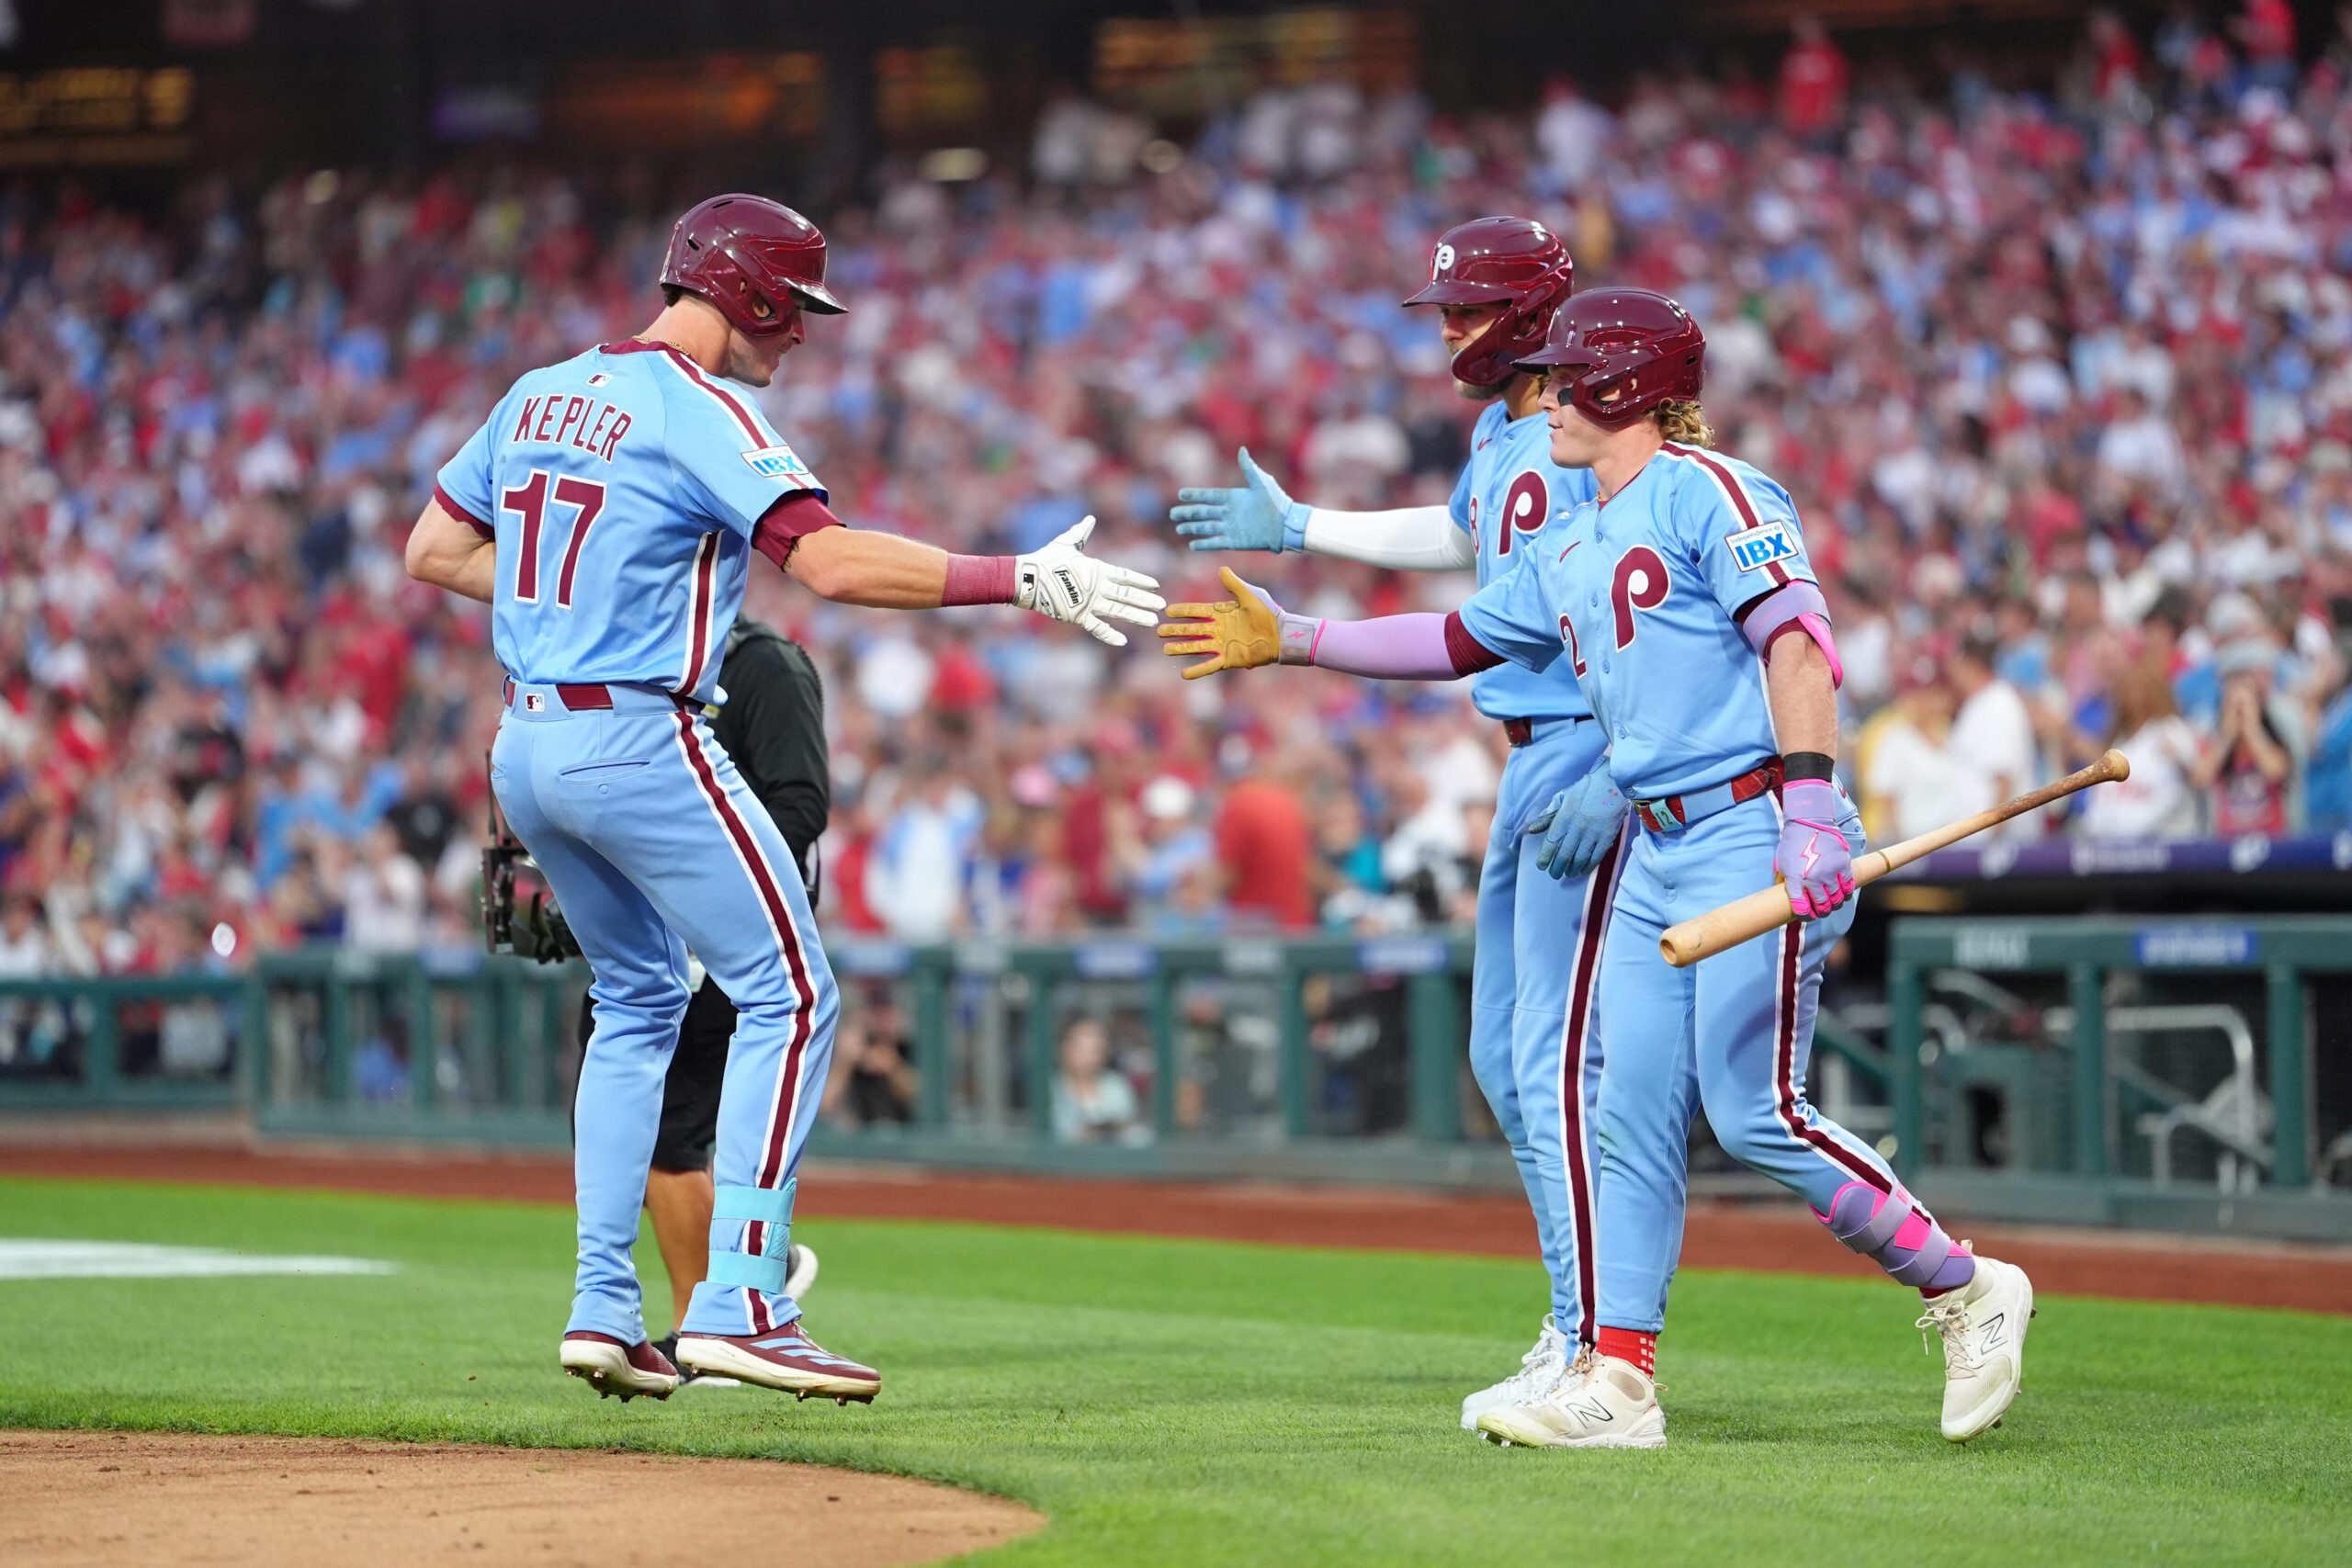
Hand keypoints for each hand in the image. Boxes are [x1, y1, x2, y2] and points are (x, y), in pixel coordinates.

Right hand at [1015, 516, 1165, 645]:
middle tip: (1163, 605)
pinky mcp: (1078, 616)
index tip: (1156, 585)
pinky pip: (1097, 628)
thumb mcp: (1066, 543)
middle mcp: (1097, 587)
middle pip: (1127, 594)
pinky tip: (1123, 641)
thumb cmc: (1046, 559)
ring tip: (1153, 621)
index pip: (1126, 576)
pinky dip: (1109, 635)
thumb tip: (1090, 519)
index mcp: (1097, 569)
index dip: (1142, 581)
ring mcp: (1089, 602)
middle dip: (1146, 600)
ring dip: (1137, 616)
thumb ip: (1081, 534)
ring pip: (1119, 611)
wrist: (1027, 578)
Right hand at [1158, 566, 1289, 679]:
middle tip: (1159, 630)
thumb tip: (1221, 568)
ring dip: (1181, 648)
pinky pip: (1210, 665)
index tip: (1168, 611)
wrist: (1282, 635)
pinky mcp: (1229, 659)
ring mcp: (1223, 645)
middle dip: (1176, 630)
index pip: (1197, 611)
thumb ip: (1234, 584)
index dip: (1183, 611)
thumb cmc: (1269, 613)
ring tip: (1166, 648)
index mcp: (1222, 614)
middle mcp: (1219, 630)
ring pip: (1197, 647)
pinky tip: (1184, 674)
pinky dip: (1197, 670)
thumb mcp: (1250, 595)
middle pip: (1193, 630)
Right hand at [1169, 448, 1307, 552]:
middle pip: (1203, 513)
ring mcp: (1232, 527)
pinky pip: (1216, 542)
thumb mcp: (1262, 482)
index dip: (1194, 496)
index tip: (1181, 494)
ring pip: (1206, 528)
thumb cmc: (1277, 502)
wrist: (1287, 524)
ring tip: (1179, 528)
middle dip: (1188, 513)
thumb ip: (1249, 468)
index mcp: (1234, 498)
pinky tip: (1193, 545)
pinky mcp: (1236, 541)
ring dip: (1192, 528)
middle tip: (1173, 514)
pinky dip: (1204, 544)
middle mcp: (1230, 512)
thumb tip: (1242, 450)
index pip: (1209, 496)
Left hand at [1526, 770, 1628, 881]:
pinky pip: (1596, 857)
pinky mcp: (1607, 837)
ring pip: (1579, 859)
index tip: (1541, 866)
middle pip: (1563, 855)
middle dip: (1557, 868)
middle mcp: (1576, 827)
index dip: (1545, 858)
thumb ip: (1548, 816)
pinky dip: (1588, 867)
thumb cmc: (1585, 790)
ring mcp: (1593, 833)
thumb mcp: (1562, 798)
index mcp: (1563, 817)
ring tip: (1568, 873)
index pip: (1550, 844)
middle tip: (1554, 874)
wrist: (1612, 783)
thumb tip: (1531, 830)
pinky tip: (1583, 870)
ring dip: (1572, 870)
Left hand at [1775, 778, 1855, 919]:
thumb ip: (1784, 882)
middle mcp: (1814, 879)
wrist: (1809, 823)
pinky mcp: (1843, 865)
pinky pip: (1848, 887)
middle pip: (1823, 907)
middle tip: (1821, 910)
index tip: (1807, 915)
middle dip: (1822, 912)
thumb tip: (1783, 897)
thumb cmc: (1792, 845)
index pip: (1802, 909)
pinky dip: (1845, 893)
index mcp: (1796, 880)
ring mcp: (1830, 872)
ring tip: (1832, 902)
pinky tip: (1841, 893)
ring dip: (1835, 904)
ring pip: (1837, 899)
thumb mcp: (1781, 864)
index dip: (1805, 916)